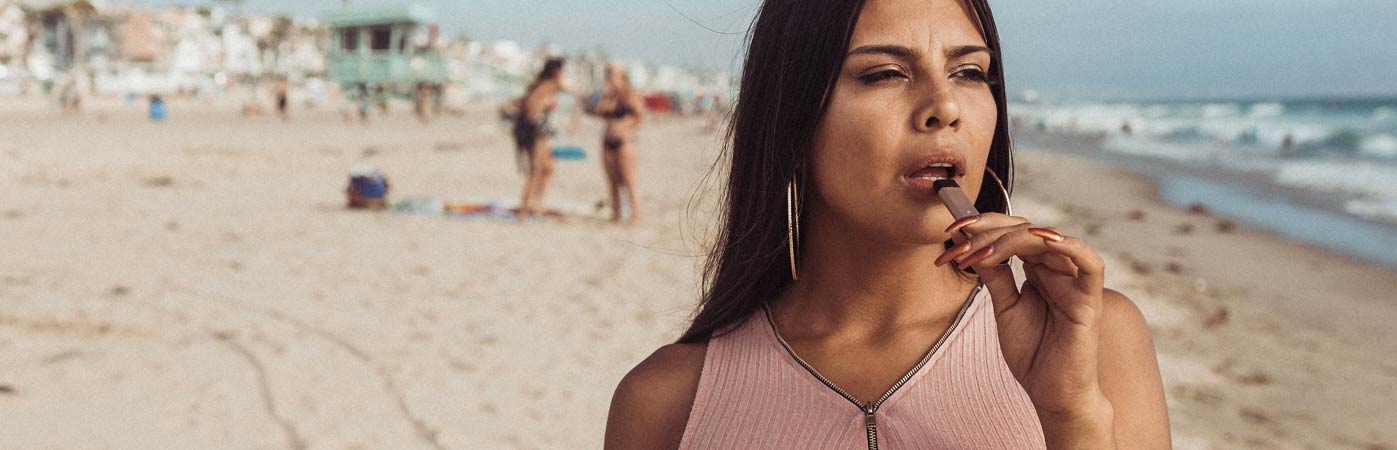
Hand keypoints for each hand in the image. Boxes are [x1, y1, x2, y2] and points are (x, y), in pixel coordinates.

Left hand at [935, 214, 1114, 433]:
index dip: (986, 226)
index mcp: (1039, 271)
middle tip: (960, 239)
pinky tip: (1044, 240)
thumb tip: (973, 243)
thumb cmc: (1032, 354)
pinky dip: (1071, 247)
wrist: (1052, 394)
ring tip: (982, 251)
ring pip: (1050, 242)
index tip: (954, 229)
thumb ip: (995, 276)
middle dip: (989, 232)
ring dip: (1012, 240)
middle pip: (1028, 232)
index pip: (1015, 233)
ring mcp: (1074, 284)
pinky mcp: (1089, 302)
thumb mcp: (1004, 308)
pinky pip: (1091, 265)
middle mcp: (1058, 271)